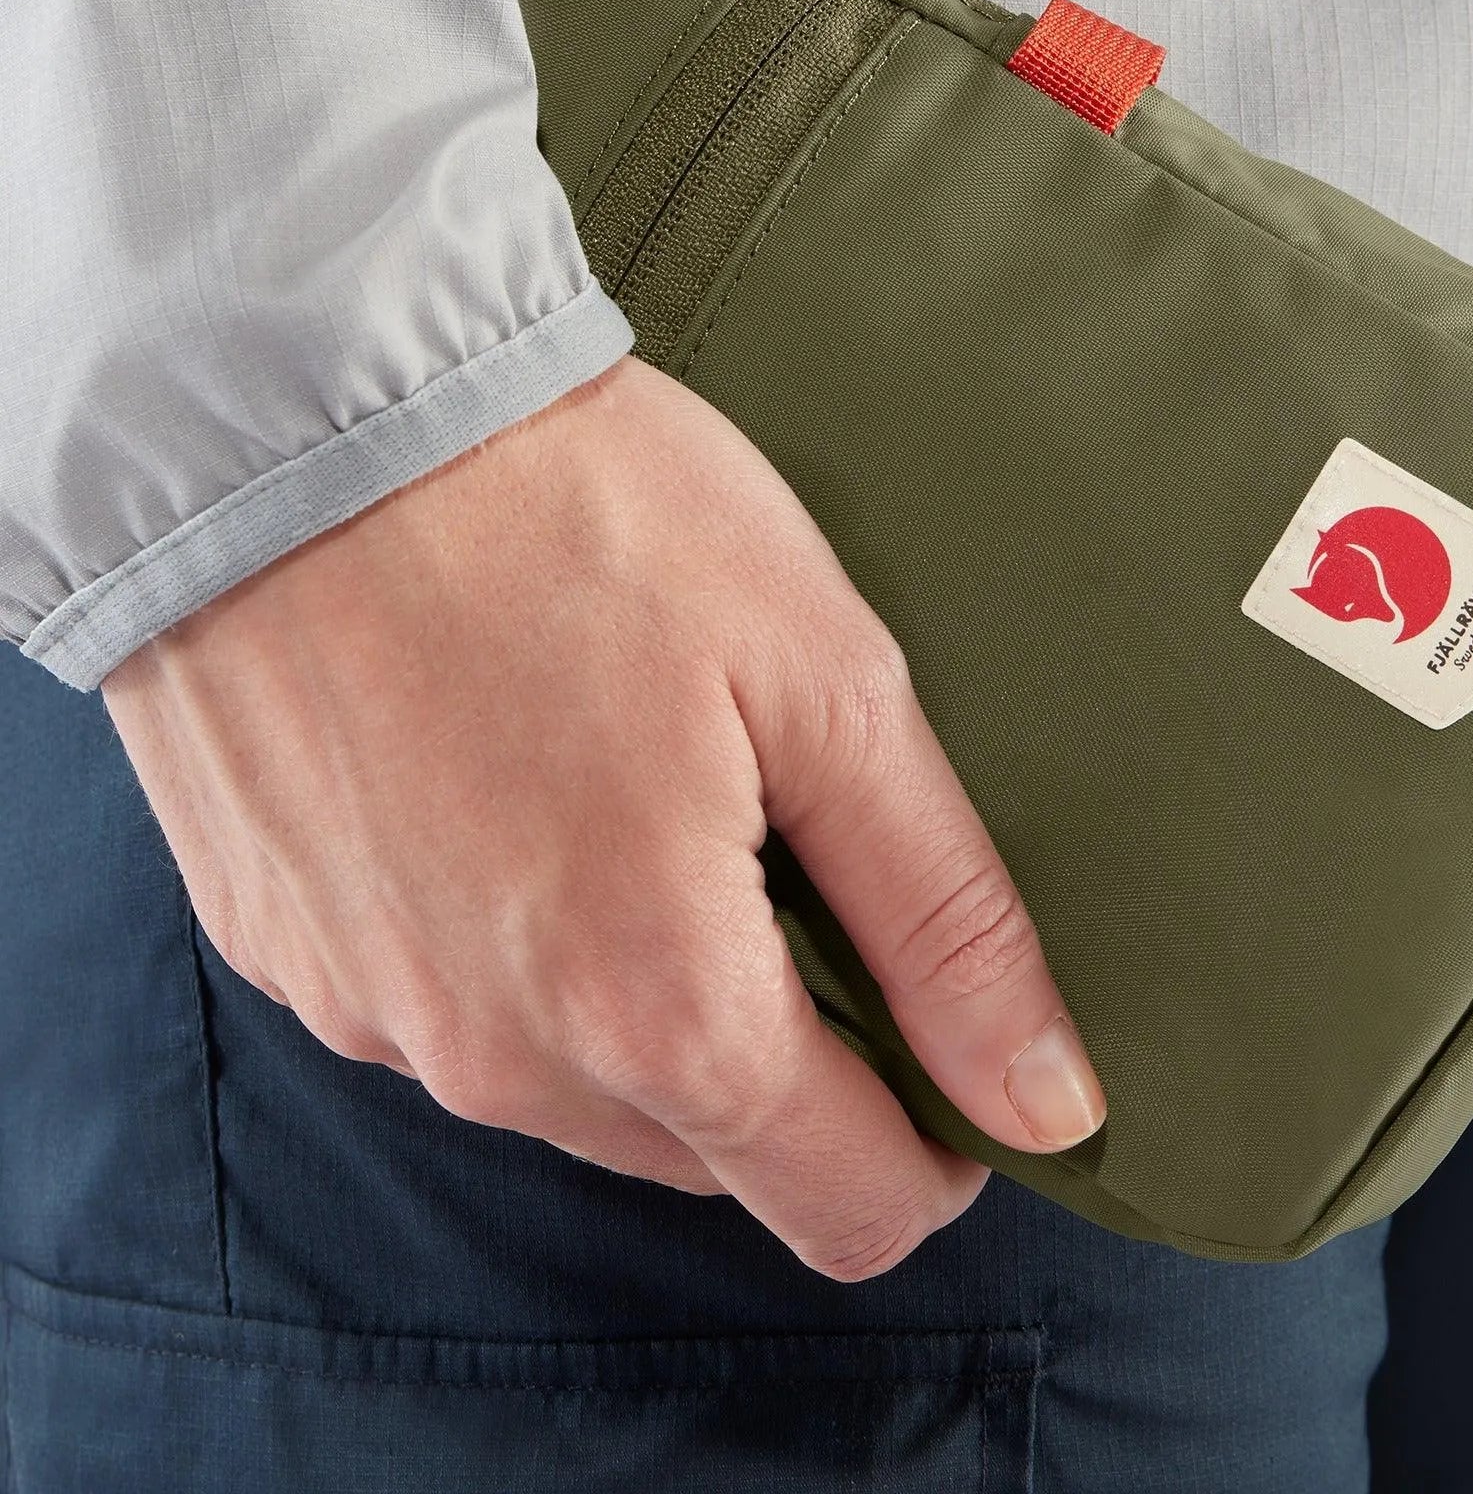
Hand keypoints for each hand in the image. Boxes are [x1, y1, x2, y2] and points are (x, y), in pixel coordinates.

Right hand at [104, 356, 1104, 1280]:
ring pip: (581, 1096)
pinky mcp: (288, 950)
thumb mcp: (825, 686)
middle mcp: (500, 1060)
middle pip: (716, 1155)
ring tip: (658, 807)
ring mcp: (376, 1012)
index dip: (934, 1146)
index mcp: (659, 1007)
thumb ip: (945, 917)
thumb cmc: (578, 514)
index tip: (951, 1036)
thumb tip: (1044, 1100)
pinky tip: (527, 796)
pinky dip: (520, 952)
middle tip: (801, 864)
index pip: (848, 1207)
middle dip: (795, 1060)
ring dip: (650, 1003)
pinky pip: (450, 1014)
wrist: (295, 405)